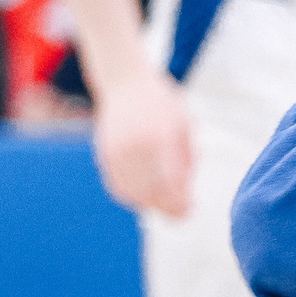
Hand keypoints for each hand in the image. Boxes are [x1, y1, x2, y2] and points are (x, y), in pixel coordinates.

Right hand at [92, 70, 193, 218]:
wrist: (125, 81)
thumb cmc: (162, 103)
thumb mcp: (184, 125)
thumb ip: (186, 159)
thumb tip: (186, 194)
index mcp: (158, 138)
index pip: (169, 183)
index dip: (180, 202)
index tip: (191, 211)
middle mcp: (134, 147)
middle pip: (149, 192)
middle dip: (167, 209)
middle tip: (182, 215)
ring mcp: (115, 151)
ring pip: (131, 193)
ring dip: (150, 205)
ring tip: (166, 206)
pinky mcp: (104, 153)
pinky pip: (116, 185)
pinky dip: (131, 197)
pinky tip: (146, 198)